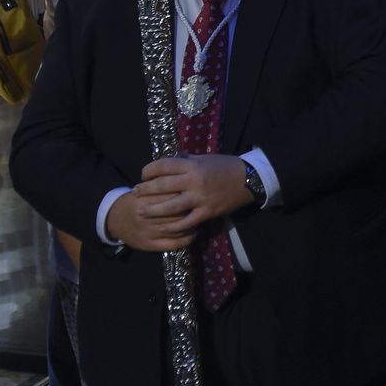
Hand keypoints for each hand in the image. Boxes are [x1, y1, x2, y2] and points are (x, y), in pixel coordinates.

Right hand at [104, 190, 196, 252]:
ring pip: (177, 229)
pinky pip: (172, 244)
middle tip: (198, 207)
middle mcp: (146, 217)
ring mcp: (148, 232)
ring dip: (191, 225)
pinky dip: (186, 240)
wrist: (114, 219)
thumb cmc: (134, 201)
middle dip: (190, 210)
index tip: (193, 193)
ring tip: (198, 220)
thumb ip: (161, 187)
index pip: (172, 196)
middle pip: (177, 213)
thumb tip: (185, 182)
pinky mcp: (149, 244)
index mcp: (145, 200)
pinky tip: (193, 234)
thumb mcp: (144, 190)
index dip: (186, 194)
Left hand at [132, 155, 252, 233]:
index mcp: (193, 165)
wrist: (249, 179)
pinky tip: (163, 227)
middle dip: (145, 190)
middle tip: (135, 193)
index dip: (149, 170)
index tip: (143, 175)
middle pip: (162, 186)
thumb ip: (186, 161)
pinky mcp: (207, 212)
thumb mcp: (205, 158)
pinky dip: (173, 226)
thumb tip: (168, 162)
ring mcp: (200, 198)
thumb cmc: (226, 166)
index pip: (163, 165)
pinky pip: (186, 222)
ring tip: (141, 211)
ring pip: (170, 206)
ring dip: (153, 210)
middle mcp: (194, 180)